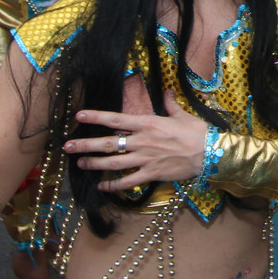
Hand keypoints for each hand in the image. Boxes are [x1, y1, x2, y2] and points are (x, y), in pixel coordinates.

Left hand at [65, 95, 208, 190]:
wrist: (210, 153)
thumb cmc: (197, 133)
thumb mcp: (182, 114)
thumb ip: (170, 104)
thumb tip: (167, 91)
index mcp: (147, 124)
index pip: (116, 119)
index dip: (96, 117)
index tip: (79, 116)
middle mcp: (142, 141)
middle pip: (108, 143)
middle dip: (85, 145)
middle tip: (67, 146)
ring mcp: (145, 159)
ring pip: (113, 163)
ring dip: (94, 164)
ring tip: (80, 163)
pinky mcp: (151, 174)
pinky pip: (127, 182)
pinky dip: (113, 185)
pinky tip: (102, 186)